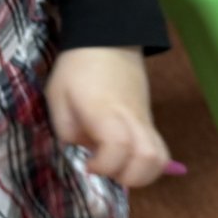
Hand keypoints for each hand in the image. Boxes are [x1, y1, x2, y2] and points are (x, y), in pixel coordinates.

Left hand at [46, 46, 172, 187]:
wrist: (108, 39)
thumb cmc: (77, 68)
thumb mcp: (56, 96)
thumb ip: (66, 129)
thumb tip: (82, 148)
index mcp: (105, 112)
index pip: (118, 146)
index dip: (104, 165)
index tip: (88, 165)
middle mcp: (131, 120)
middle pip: (150, 159)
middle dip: (129, 177)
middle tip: (106, 169)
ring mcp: (145, 121)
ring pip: (161, 157)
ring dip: (142, 175)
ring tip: (119, 169)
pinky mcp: (149, 121)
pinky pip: (158, 150)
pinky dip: (148, 165)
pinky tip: (127, 161)